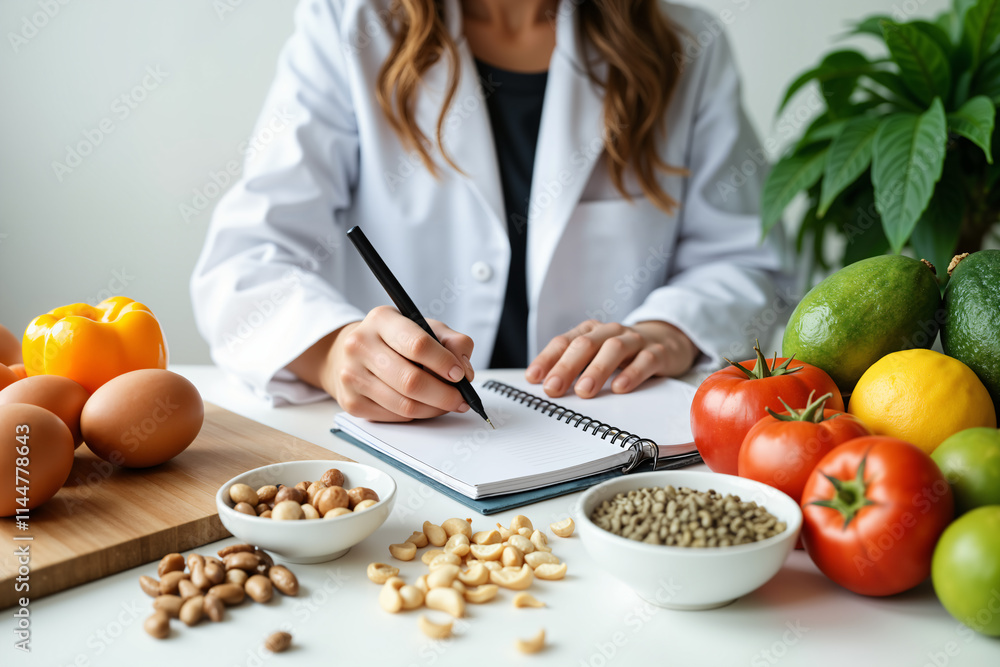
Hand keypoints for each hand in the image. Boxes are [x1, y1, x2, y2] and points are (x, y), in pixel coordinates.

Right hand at [291, 306, 474, 420]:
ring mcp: (351, 375)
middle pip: (411, 380)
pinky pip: (394, 417)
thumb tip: (465, 371)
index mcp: (381, 319)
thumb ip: (453, 343)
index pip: (417, 344)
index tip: (460, 374)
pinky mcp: (351, 402)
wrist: (354, 352)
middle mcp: (360, 345)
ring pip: (404, 404)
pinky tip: (423, 405)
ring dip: (433, 409)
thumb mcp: (426, 328)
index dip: (444, 363)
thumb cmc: (396, 340)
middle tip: (461, 399)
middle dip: (444, 394)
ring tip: (447, 404)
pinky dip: (416, 415)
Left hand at [525, 320, 697, 397]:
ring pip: (613, 349)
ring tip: (584, 391)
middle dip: (567, 367)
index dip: (547, 359)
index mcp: (591, 331)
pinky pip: (644, 361)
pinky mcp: (657, 353)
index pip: (564, 342)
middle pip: (585, 344)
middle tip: (553, 388)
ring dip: (596, 370)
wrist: (666, 340)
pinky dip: (631, 374)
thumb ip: (573, 367)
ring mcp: (634, 341)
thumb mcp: (596, 354)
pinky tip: (619, 388)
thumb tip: (545, 386)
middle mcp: (610, 332)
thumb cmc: (623, 352)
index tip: (533, 378)